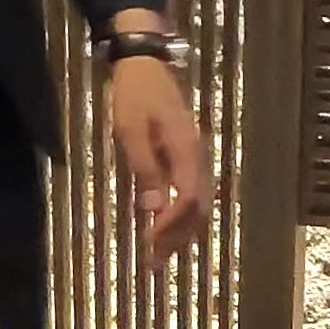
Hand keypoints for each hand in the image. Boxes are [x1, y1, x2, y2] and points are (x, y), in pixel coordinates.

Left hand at [105, 47, 208, 269]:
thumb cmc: (135, 95)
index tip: (150, 243)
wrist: (145, 64)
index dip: (171, 226)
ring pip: (197, 204)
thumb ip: (145, 169)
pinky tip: (164, 228)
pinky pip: (190, 194)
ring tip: (159, 255)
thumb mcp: (131, 131)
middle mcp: (197, 158)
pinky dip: (179, 217)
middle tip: (154, 264)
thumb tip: (154, 209)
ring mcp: (194, 157)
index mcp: (186, 151)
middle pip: (197, 209)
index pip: (188, 199)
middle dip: (177, 238)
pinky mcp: (186, 156)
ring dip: (179, 232)